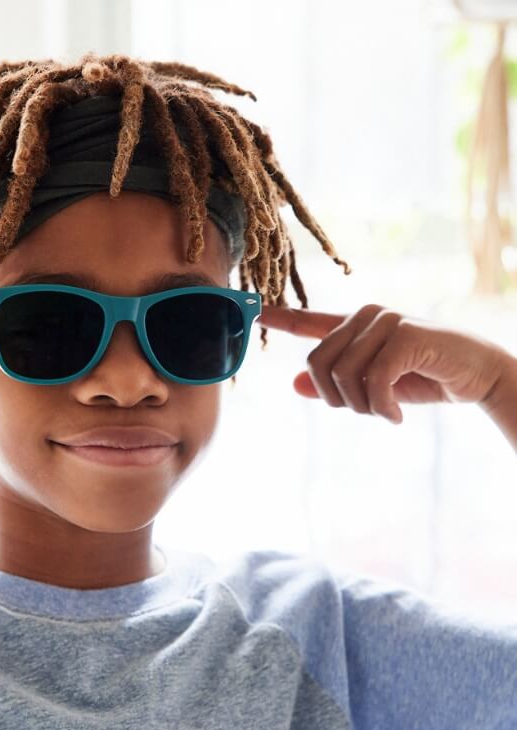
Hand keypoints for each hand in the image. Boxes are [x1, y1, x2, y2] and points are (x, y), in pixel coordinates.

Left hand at [256, 302, 510, 423]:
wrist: (479, 374)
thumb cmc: (425, 377)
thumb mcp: (374, 386)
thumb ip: (335, 383)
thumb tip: (294, 383)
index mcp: (354, 325)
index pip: (308, 320)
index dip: (280, 318)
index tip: (253, 312)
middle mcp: (366, 316)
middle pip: (316, 363)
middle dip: (335, 398)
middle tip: (366, 411)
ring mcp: (385, 321)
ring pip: (342, 375)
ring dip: (362, 406)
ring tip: (386, 412)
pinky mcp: (404, 334)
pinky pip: (372, 379)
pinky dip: (381, 407)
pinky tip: (396, 415)